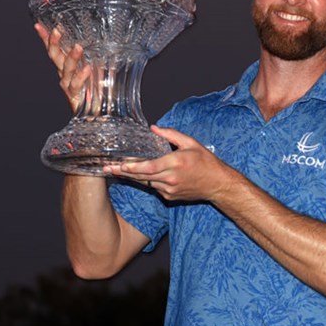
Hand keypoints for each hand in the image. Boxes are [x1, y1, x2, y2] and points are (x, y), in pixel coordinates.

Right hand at [34, 23, 91, 113]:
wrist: (97, 111)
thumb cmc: (96, 88)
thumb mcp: (96, 67)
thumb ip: (96, 55)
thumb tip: (106, 37)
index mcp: (66, 65)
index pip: (53, 49)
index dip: (45, 38)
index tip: (38, 25)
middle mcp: (64, 74)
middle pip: (55, 57)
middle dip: (54, 43)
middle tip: (56, 31)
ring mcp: (68, 85)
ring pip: (67, 69)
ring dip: (72, 57)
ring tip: (78, 47)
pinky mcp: (75, 96)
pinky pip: (77, 84)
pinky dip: (81, 76)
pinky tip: (87, 69)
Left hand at [107, 126, 240, 201]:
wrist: (218, 185)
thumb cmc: (206, 163)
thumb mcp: (191, 143)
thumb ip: (171, 135)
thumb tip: (154, 128)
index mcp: (175, 164)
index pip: (148, 167)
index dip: (132, 167)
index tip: (119, 165)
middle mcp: (170, 179)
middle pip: (142, 177)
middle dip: (123, 172)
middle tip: (107, 168)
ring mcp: (169, 190)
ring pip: (146, 183)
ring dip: (132, 177)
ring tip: (116, 170)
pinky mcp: (170, 197)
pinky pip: (154, 188)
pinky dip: (146, 181)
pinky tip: (139, 176)